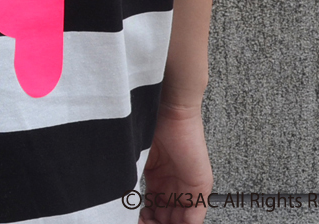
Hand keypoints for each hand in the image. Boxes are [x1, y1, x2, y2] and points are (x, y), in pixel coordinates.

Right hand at [139, 101, 213, 223]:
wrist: (169, 107)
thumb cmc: (149, 122)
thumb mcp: (135, 157)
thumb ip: (130, 181)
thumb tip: (117, 203)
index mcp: (159, 180)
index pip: (152, 210)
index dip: (142, 218)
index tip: (129, 219)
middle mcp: (174, 186)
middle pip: (165, 218)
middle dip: (151, 223)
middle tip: (138, 222)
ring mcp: (188, 188)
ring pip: (179, 221)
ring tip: (147, 223)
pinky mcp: (201, 187)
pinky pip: (194, 217)